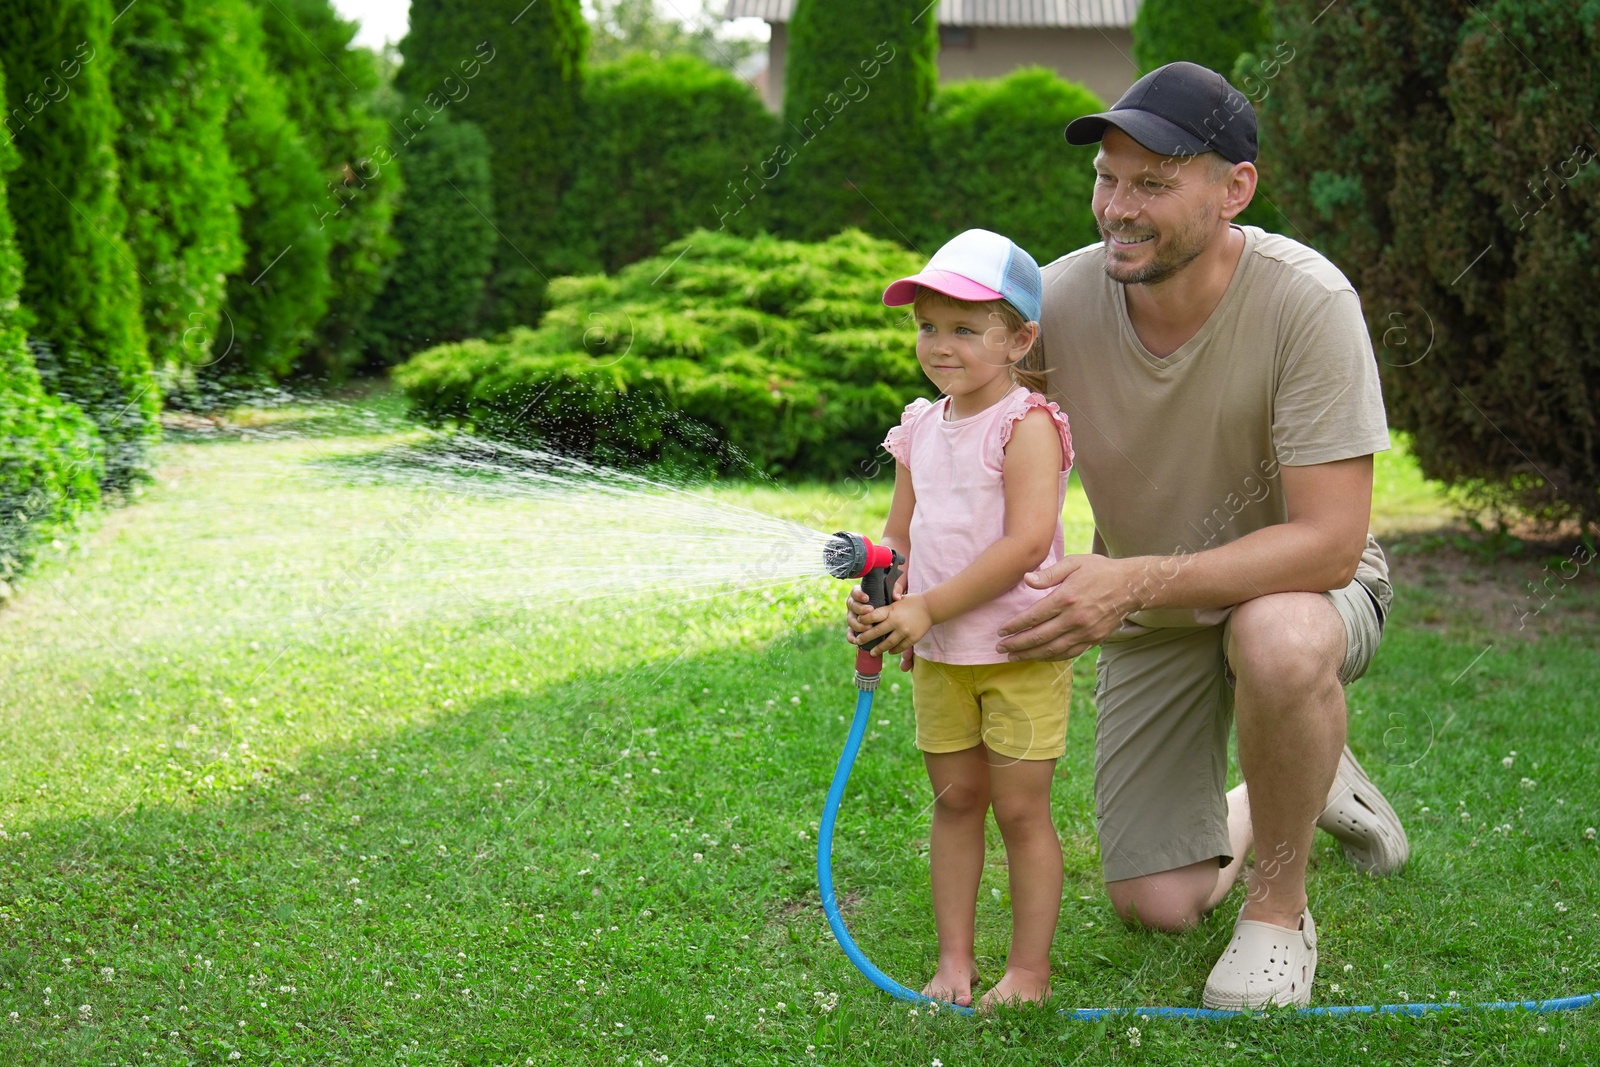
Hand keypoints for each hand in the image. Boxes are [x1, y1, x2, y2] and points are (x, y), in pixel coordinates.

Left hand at [850, 593, 932, 657]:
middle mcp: (896, 621)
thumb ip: (885, 608)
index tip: (858, 623)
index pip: (873, 616)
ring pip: (887, 643)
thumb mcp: (897, 600)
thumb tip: (870, 615)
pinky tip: (889, 651)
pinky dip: (893, 650)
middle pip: (876, 632)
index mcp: (891, 610)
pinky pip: (900, 647)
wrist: (931, 607)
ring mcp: (904, 631)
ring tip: (872, 652)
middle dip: (865, 638)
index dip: (863, 620)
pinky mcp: (912, 639)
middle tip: (858, 641)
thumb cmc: (911, 602)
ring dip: (878, 649)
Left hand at [996, 554, 1138, 659]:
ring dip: (1030, 655)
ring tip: (1014, 656)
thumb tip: (1026, 580)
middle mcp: (1074, 618)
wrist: (1130, 586)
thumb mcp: (1073, 563)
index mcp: (1066, 598)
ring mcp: (1085, 632)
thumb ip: (1048, 573)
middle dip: (1016, 644)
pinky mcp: (1093, 639)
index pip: (1033, 617)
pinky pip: (1068, 653)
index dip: (1015, 625)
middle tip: (1000, 648)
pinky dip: (1051, 657)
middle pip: (1039, 637)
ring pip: (1052, 649)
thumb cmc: (1099, 570)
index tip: (1001, 631)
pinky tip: (1038, 657)